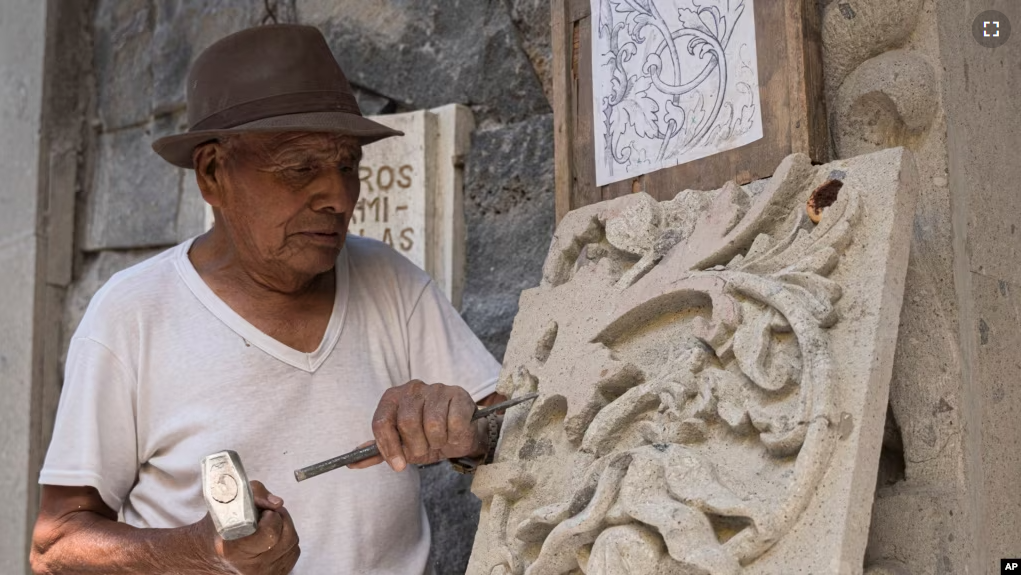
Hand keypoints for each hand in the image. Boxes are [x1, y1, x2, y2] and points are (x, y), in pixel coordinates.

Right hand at [198, 480, 299, 573]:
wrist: (209, 554)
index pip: (271, 533)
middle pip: (287, 536)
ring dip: (285, 528)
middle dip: (280, 518)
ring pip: (293, 544)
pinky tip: (271, 537)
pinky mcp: (275, 575)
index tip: (262, 512)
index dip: (271, 516)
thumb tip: (277, 503)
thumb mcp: (231, 500)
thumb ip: (257, 494)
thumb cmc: (221, 525)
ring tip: (267, 525)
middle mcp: (250, 567)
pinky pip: (294, 552)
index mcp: (235, 549)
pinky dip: (286, 541)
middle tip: (265, 515)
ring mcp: (264, 574)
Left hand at [353, 380, 487, 471]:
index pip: (381, 422)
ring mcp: (436, 389)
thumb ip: (378, 452)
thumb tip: (352, 463)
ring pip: (432, 424)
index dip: (389, 447)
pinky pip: (453, 422)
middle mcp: (412, 388)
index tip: (398, 465)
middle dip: (416, 446)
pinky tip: (453, 434)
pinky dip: (453, 436)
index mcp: (392, 398)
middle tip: (424, 449)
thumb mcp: (401, 447)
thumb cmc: (426, 439)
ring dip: (437, 442)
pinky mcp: (457, 394)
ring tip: (440, 440)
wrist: (458, 436)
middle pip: (407, 423)